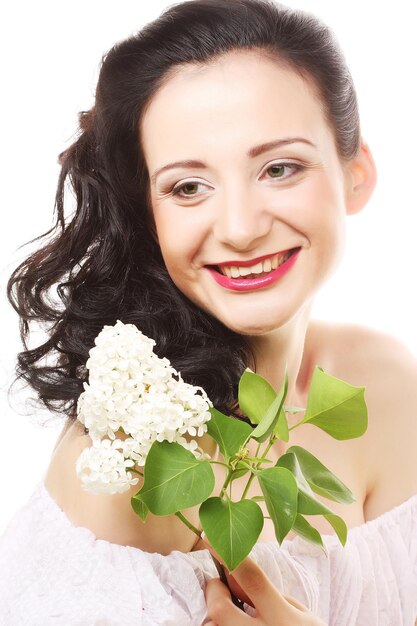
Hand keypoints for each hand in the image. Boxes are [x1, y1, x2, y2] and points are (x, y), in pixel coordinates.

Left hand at [205, 555, 326, 625]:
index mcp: (283, 618)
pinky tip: (230, 623)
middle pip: (221, 609)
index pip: (252, 579)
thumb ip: (268, 594)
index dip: (228, 556)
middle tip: (218, 587)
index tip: (211, 540)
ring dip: (213, 616)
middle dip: (213, 592)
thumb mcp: (302, 613)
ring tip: (227, 612)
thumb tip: (233, 574)